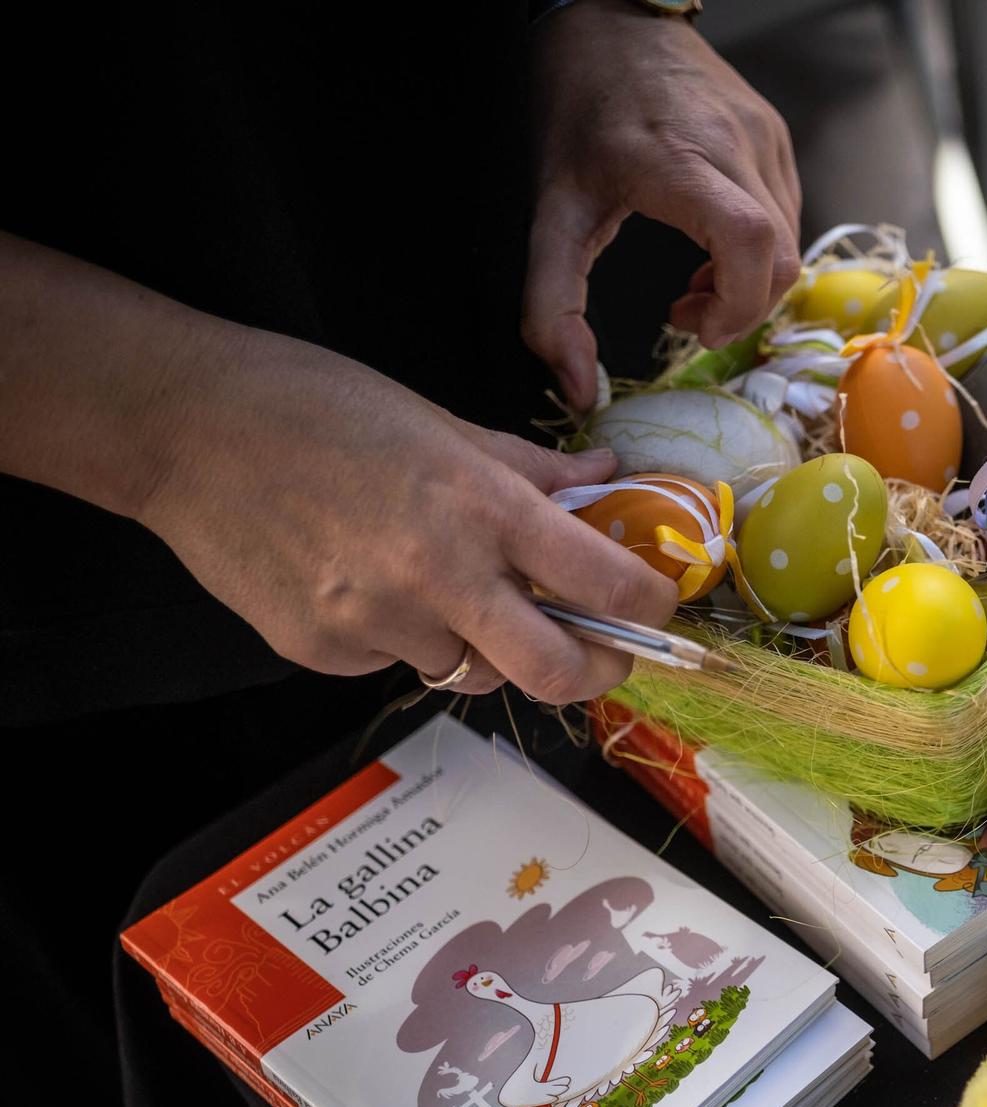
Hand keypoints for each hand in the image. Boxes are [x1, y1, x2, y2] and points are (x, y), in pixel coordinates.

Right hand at [0, 234, 677, 703]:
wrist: (184, 427)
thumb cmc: (315, 407)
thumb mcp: (441, 424)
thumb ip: (530, 472)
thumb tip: (606, 478)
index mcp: (483, 506)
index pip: (605, 584)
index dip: (649, 609)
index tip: (657, 609)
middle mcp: (439, 574)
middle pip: (556, 673)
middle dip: (594, 672)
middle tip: (598, 654)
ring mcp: (377, 622)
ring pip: (468, 670)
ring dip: (478, 644)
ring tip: (437, 585)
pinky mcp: (322, 652)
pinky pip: (393, 665)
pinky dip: (399, 638)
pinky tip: (362, 582)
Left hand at [526, 1, 802, 408]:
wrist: (611, 17)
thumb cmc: (578, 110)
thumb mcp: (549, 210)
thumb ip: (552, 306)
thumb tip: (575, 389)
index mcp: (681, 161)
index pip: (752, 245)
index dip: (737, 306)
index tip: (691, 325)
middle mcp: (738, 145)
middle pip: (781, 259)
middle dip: (741, 307)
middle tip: (685, 310)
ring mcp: (766, 137)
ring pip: (791, 242)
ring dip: (750, 281)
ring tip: (696, 280)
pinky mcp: (776, 134)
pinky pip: (790, 214)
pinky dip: (758, 250)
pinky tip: (712, 244)